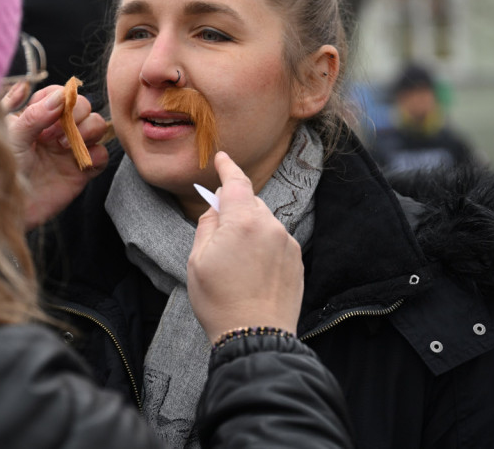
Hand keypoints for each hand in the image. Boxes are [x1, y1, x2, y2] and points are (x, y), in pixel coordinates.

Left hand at [5, 85, 108, 229]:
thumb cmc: (0, 172)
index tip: (51, 114)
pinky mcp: (81, 171)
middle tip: (55, 136)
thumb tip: (61, 98)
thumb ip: (35, 115)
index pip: (59, 94)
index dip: (61, 99)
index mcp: (36, 117)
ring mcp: (70, 150)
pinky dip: (97, 155)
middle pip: (83, 106)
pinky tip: (80, 162)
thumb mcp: (12, 138)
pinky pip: (102, 155)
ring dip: (88, 131)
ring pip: (97, 125)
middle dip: (76, 115)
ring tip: (65, 148)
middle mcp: (55, 130)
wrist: (5, 211)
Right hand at [187, 152, 302, 342]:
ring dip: (249, 231)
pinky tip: (251, 272)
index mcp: (243, 222)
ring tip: (235, 263)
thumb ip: (207, 225)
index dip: (228, 167)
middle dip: (235, 209)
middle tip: (218, 231)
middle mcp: (271, 226)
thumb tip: (217, 207)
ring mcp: (287, 243)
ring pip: (264, 223)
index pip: (237, 182)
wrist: (256, 335)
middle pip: (250, 204)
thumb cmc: (220, 301)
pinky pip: (276, 241)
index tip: (222, 158)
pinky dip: (263, 247)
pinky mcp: (297, 261)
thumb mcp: (197, 261)